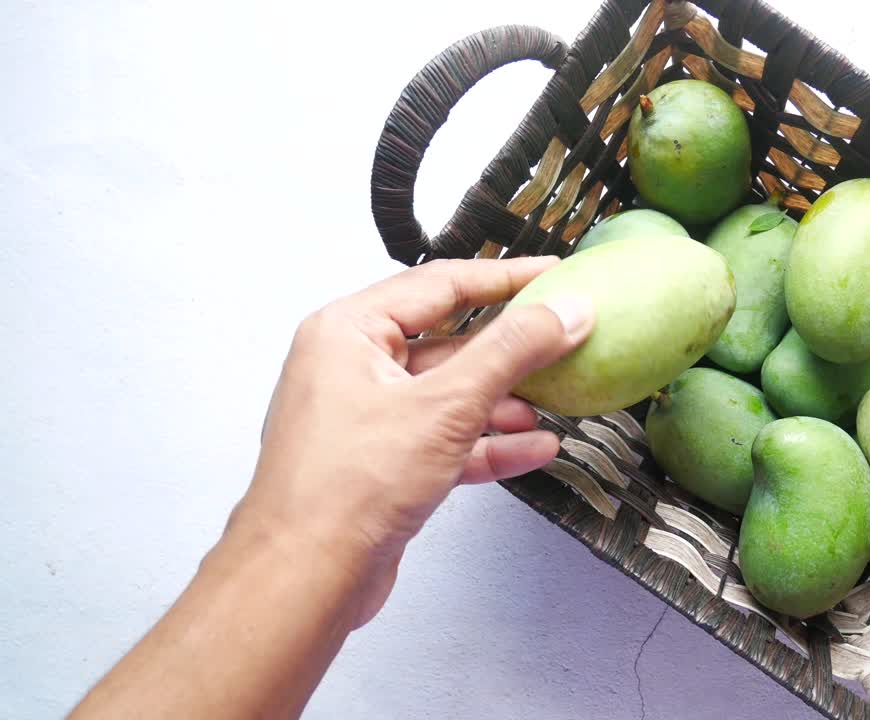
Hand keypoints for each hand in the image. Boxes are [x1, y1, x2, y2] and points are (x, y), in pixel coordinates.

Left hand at [233, 256, 592, 627]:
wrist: (303, 579)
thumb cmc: (348, 486)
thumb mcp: (445, 405)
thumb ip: (511, 352)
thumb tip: (565, 312)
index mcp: (348, 331)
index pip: (440, 285)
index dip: (505, 278)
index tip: (554, 276)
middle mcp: (351, 367)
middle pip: (447, 339)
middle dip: (509, 347)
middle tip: (564, 337)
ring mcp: (366, 418)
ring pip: (448, 393)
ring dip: (503, 399)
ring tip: (555, 400)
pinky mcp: (381, 465)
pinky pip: (443, 439)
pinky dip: (487, 443)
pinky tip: (533, 448)